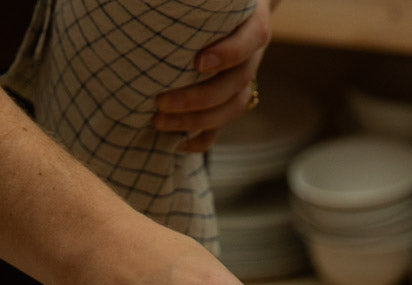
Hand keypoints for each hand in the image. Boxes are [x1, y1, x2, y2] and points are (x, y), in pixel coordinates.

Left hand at [154, 0, 275, 153]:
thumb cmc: (213, 6)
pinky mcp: (229, 105)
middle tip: (160, 101)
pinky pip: (220, 129)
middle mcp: (251, 59)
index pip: (250, 41)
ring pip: (227, 111)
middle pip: (233, 85)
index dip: (227, 55)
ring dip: (193, 121)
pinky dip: (199, 141)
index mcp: (253, 27)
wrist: (231, 19)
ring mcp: (242, 85)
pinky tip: (176, 143)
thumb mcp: (215, 5)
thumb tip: (163, 16)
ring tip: (159, 121)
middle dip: (195, 99)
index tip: (198, 62)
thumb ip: (198, 12)